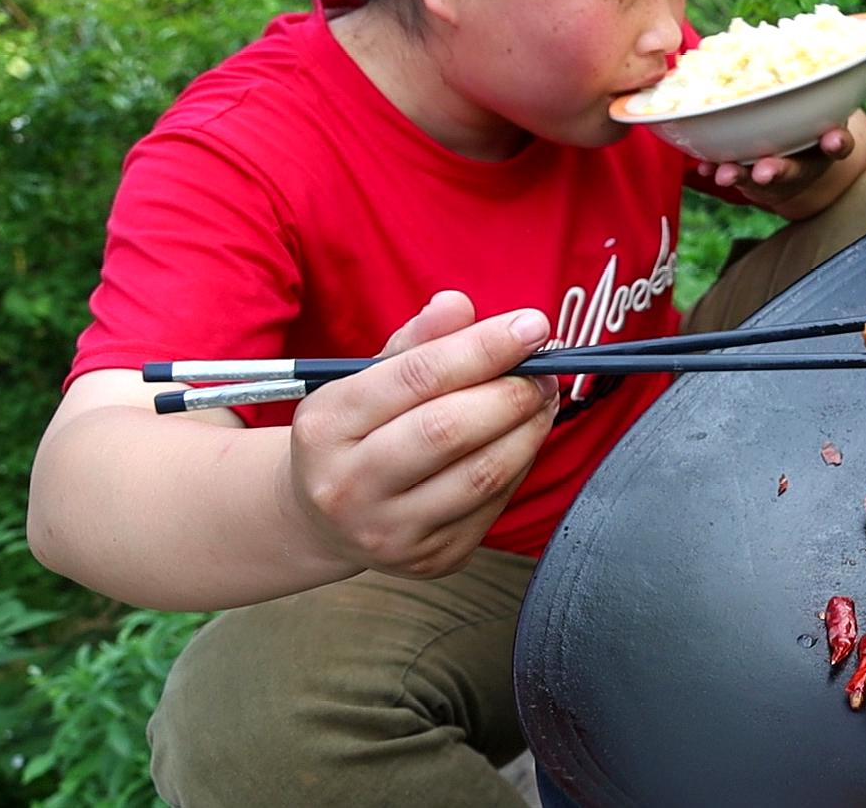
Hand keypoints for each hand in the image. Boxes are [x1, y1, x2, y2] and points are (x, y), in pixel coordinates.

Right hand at [285, 291, 557, 578]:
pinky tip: (524, 438)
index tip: (532, 326)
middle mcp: (348, 485)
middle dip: (513, 392)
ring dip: (530, 429)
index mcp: (327, 425)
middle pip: (451, 429)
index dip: (484, 347)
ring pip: (483, 474)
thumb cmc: (357, 433)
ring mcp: (389, 531)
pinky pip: (495, 505)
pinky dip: (520, 464)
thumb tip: (458, 305)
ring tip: (543, 399)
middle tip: (544, 370)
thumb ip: (416, 341)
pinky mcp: (430, 559)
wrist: (321, 518)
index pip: (418, 376)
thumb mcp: (367, 379)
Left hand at [694, 48, 865, 202]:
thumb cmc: (820, 118)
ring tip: (725, 172)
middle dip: (779, 171)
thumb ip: (857, 73)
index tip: (834, 137)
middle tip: (766, 170)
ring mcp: (772, 171)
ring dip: (741, 176)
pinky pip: (729, 172)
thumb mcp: (840, 97)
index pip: (837, 145)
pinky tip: (702, 165)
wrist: (802, 158)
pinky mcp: (746, 173)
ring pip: (758, 178)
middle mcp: (801, 162)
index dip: (837, 142)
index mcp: (826, 142)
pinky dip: (714, 168)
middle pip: (794, 170)